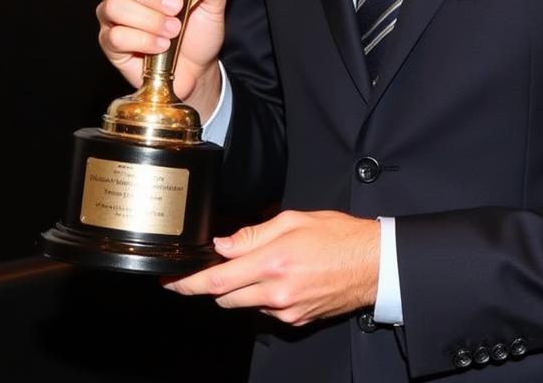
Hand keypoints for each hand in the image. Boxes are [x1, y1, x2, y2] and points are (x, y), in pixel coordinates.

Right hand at [96, 0, 225, 115]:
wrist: (198, 70)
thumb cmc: (200, 30)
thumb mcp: (212, 1)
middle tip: (176, 5)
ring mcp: (112, 17)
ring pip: (114, 7)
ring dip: (149, 19)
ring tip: (174, 30)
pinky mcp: (110, 43)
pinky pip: (116, 36)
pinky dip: (143, 41)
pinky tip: (161, 46)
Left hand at [166, 210, 379, 325]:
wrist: (372, 265)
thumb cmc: (337, 236)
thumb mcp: (293, 220)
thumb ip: (253, 234)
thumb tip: (223, 245)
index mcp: (272, 263)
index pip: (217, 281)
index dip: (188, 284)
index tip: (170, 283)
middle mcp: (275, 293)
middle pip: (224, 298)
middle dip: (214, 285)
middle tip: (220, 265)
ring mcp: (285, 312)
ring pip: (245, 305)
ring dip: (242, 289)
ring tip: (264, 265)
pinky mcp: (296, 322)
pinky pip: (266, 312)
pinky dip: (263, 296)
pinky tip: (282, 278)